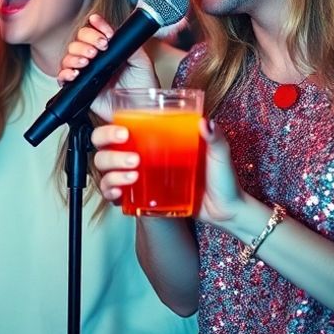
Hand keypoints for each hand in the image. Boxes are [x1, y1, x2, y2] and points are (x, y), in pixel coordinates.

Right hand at [57, 13, 158, 119]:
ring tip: (88, 61)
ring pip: (69, 56)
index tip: (103, 28)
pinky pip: (63, 78)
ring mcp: (86, 73)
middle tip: (99, 47)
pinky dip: (65, 73)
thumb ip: (131, 47)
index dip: (97, 26)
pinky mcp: (79, 88)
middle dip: (87, 40)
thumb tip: (120, 35)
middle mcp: (96, 60)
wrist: (139, 110)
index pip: (96, 31)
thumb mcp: (142, 63)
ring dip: (76, 55)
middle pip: (79, 40)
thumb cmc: (142, 89)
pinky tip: (76, 74)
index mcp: (109, 51)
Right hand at [92, 118, 245, 225]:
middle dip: (110, 155)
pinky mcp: (142, 197)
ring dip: (111, 174)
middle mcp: (142, 156)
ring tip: (132, 178)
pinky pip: (116, 193)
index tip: (123, 133)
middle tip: (131, 160)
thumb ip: (215, 138)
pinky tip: (119, 194)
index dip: (111, 131)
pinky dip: (111, 193)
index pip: (121, 130)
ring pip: (106, 172)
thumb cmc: (223, 180)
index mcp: (154, 140)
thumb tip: (205, 122)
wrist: (227, 211)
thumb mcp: (220, 155)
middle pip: (106, 151)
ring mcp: (139, 177)